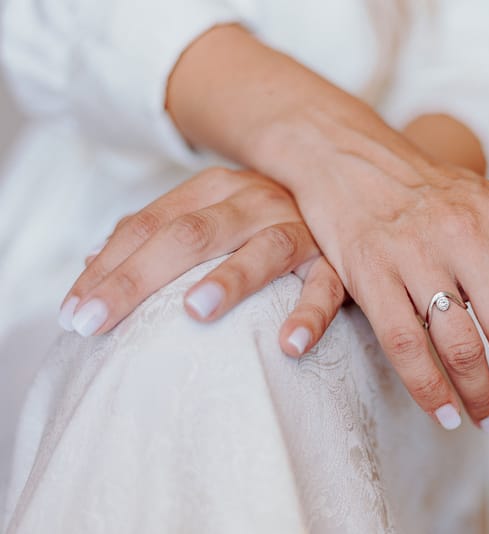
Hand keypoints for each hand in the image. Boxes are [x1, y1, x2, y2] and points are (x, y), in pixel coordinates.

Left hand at [59, 167, 344, 356]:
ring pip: (263, 248)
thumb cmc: (260, 218)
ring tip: (193, 312)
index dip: (108, 267)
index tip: (73, 312)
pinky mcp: (337, 257)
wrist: (342, 189)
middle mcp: (253, 200)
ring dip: (230, 279)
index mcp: (215, 189)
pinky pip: (326, 286)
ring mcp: (298, 227)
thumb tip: (93, 260)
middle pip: (190, 234)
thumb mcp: (209, 212)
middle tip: (97, 320)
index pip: (149, 224)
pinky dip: (310, 313)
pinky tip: (288, 344)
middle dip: (137, 278)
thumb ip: (158, 231)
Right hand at [291, 146, 488, 446]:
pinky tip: (443, 414)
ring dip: (483, 399)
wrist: (349, 155)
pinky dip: (428, 389)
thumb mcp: (487, 209)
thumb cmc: (426, 193)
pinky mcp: (369, 269)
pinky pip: (405, 345)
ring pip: (463, 347)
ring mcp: (417, 251)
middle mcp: (468, 233)